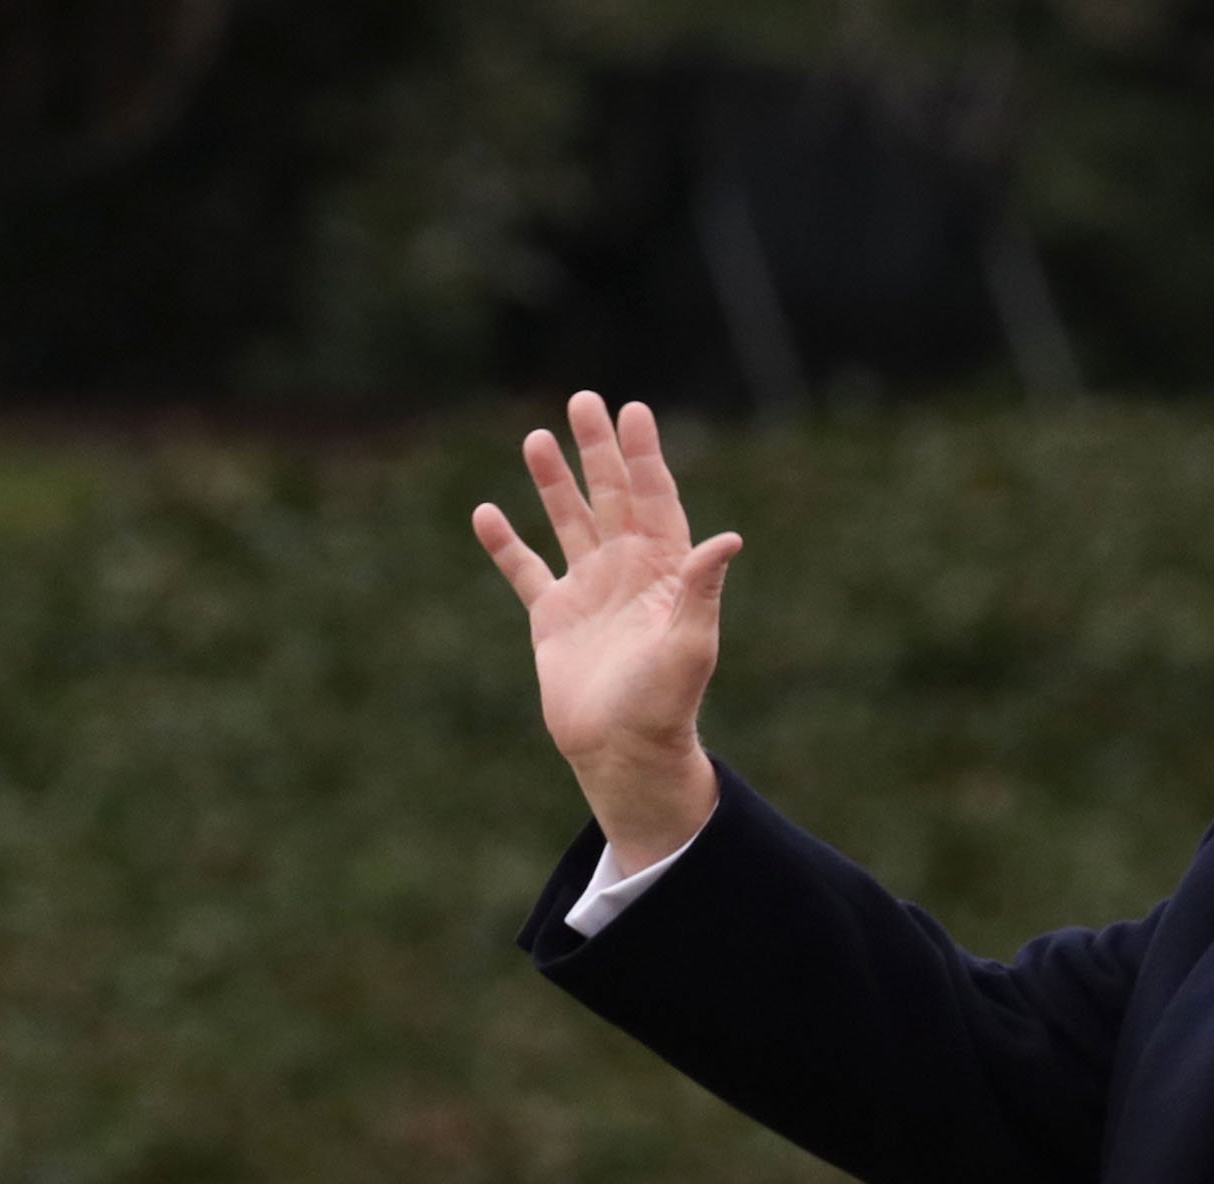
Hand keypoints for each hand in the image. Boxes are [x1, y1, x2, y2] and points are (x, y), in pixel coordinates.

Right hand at [469, 391, 735, 878]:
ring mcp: (589, 592)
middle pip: (611, 496)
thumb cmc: (664, 704)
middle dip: (597, 450)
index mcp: (664, 571)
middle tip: (583, 399)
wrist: (623, 754)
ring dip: (553, 482)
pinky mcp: (554, 619)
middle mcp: (627, 572)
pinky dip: (505, 544)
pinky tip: (486, 512)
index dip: (644, 456)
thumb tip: (727, 538)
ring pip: (568, 522)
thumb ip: (702, 590)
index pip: (655, 498)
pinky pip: (525, 571)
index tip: (633, 411)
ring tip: (536, 438)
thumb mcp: (690, 645)